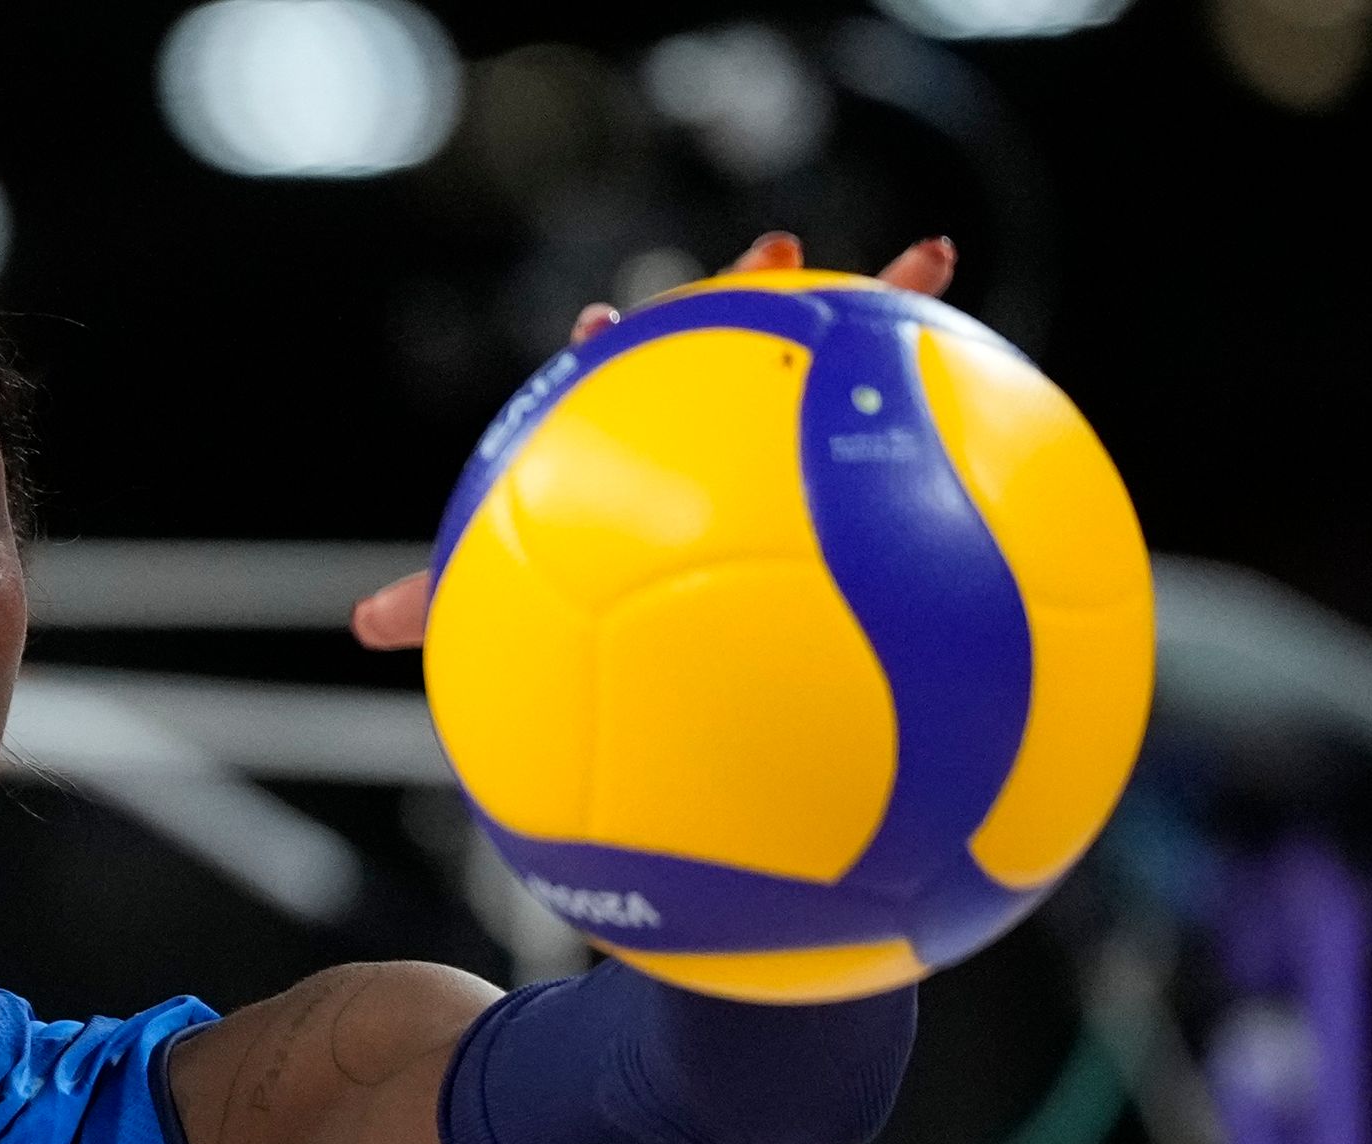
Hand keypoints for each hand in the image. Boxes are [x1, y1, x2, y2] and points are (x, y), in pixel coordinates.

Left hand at [350, 232, 961, 651]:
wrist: (682, 659)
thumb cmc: (591, 631)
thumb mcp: (522, 617)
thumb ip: (453, 604)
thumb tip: (367, 625)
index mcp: (632, 431)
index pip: (612, 366)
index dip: (604, 341)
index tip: (598, 320)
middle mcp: (708, 416)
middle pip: (728, 336)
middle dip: (752, 294)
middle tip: (777, 257)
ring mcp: (782, 432)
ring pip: (831, 360)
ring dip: (880, 311)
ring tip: (923, 266)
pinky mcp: (849, 460)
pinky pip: (910, 424)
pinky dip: (952, 396)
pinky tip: (1003, 390)